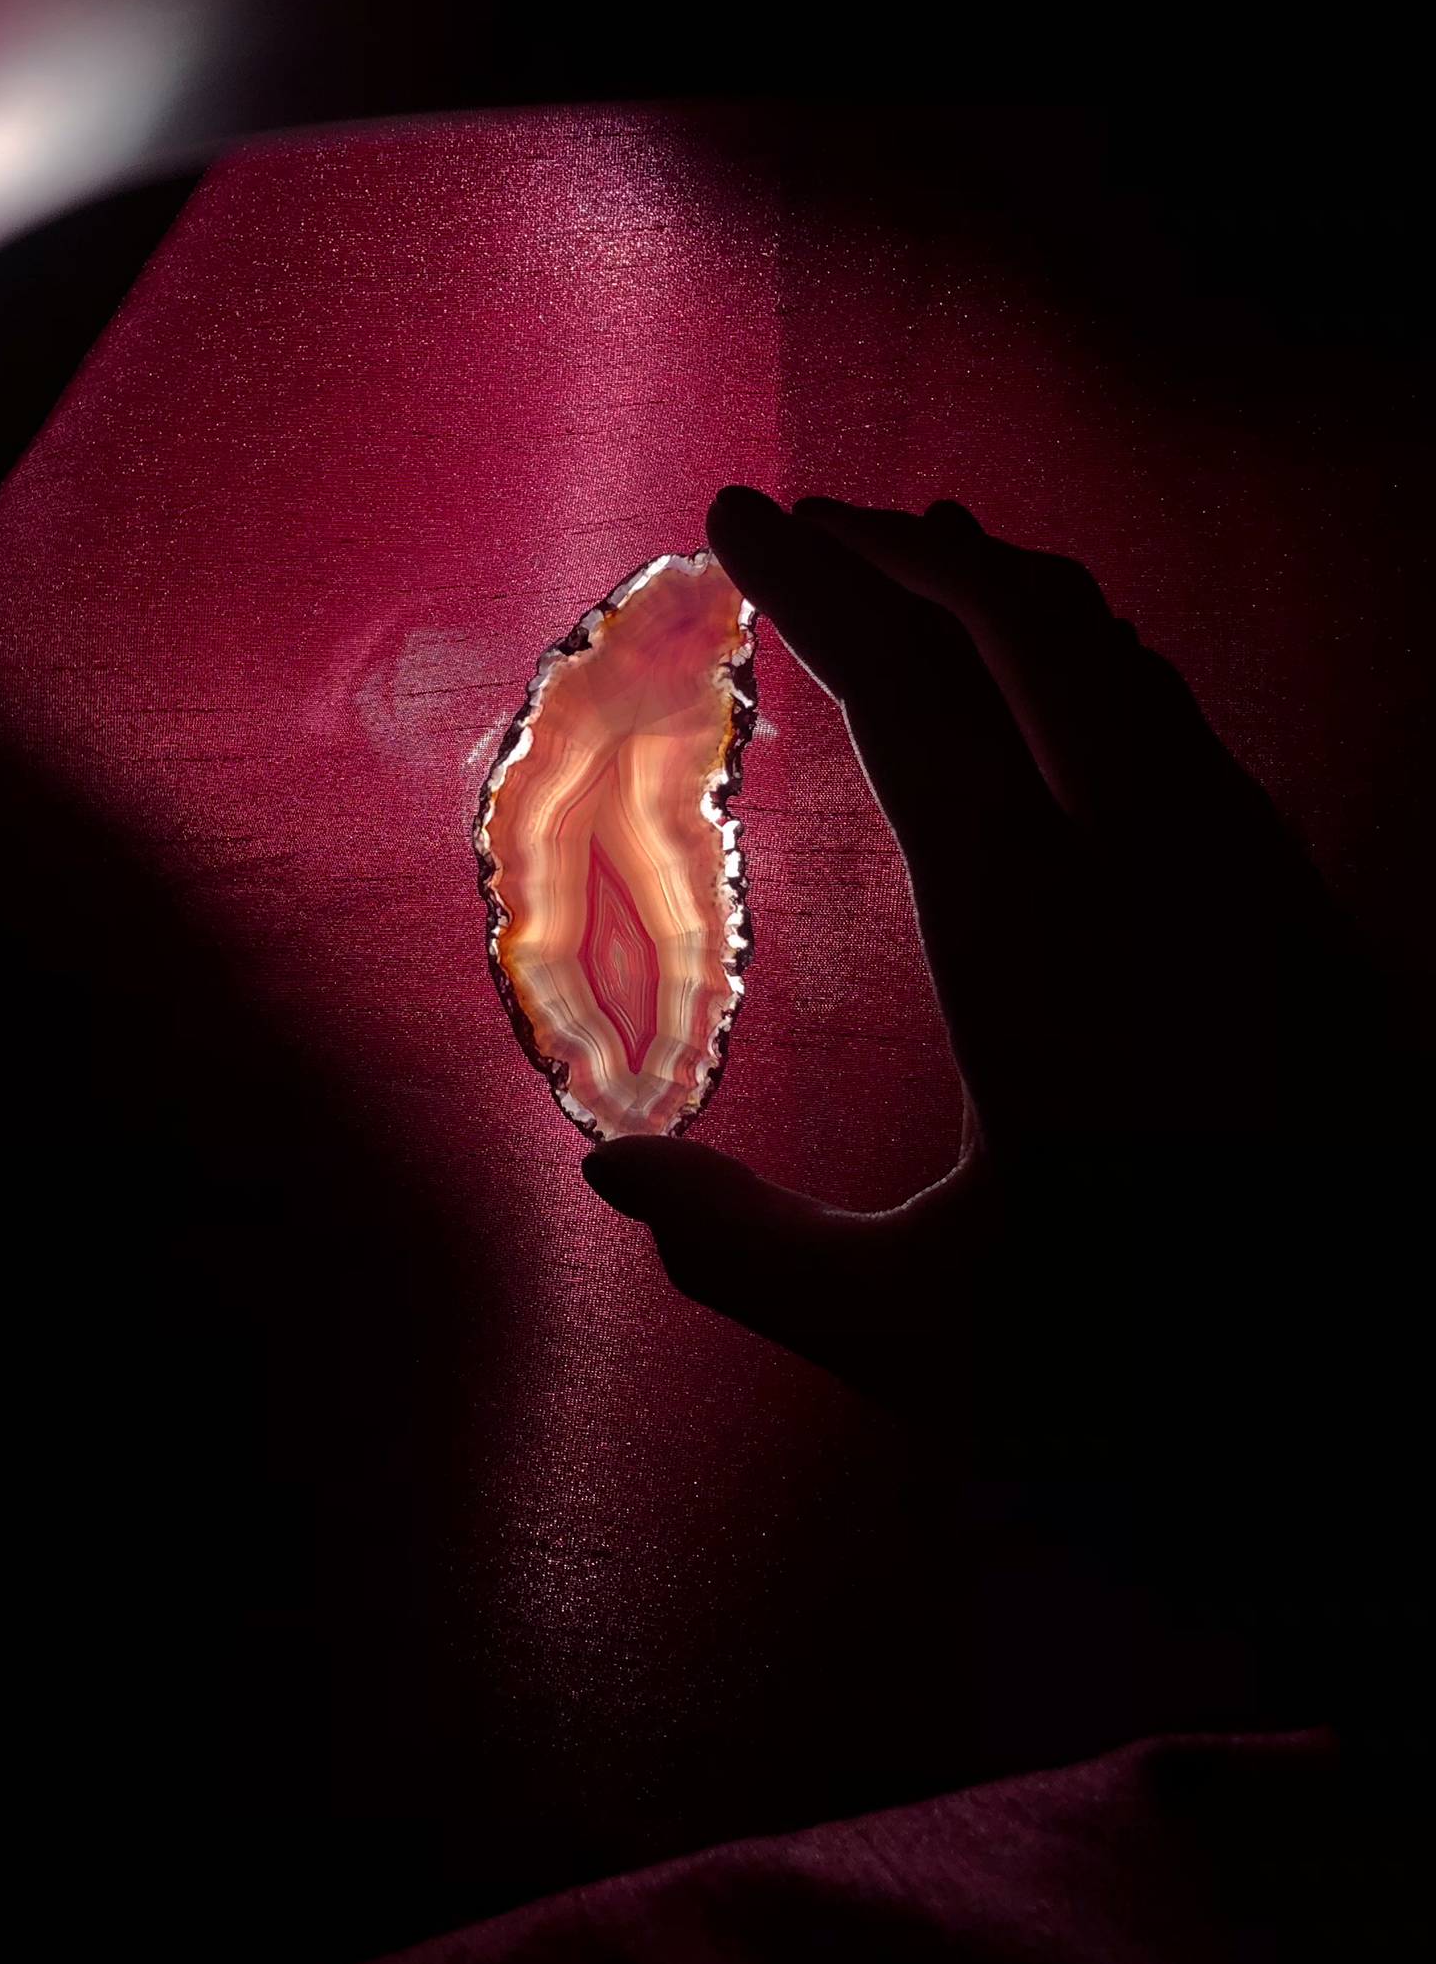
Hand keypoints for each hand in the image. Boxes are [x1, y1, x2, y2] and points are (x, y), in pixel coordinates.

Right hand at [584, 490, 1423, 1723]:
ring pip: (1130, 668)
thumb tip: (605, 1171)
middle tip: (806, 519)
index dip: (825, 594)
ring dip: (1014, 587)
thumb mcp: (915, 1343)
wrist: (1388, 1444)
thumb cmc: (1147, 1402)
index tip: (739, 519)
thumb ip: (746, 1249)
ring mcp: (1253, 899)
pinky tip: (1071, 675)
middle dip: (910, 550)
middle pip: (1032, 641)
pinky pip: (1194, 731)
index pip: (919, 717)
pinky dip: (1106, 658)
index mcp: (1038, 973)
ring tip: (927, 546)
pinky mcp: (1312, 929)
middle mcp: (1158, 896)